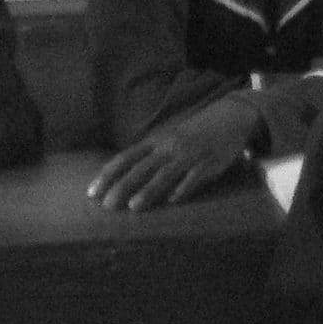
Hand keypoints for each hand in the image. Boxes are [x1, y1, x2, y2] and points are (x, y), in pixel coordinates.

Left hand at [89, 97, 259, 210]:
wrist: (230, 116)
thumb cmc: (195, 131)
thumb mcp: (169, 139)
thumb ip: (151, 155)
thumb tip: (125, 176)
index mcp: (156, 141)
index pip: (126, 158)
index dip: (108, 175)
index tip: (92, 192)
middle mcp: (169, 147)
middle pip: (141, 168)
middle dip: (122, 187)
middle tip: (107, 206)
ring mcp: (189, 155)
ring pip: (164, 174)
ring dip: (148, 191)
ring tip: (133, 207)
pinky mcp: (209, 163)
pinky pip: (194, 178)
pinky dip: (183, 189)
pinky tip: (173, 201)